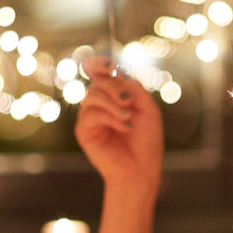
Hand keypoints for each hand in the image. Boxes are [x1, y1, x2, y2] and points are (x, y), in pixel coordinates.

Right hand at [74, 55, 163, 192]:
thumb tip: (119, 75)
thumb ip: (136, 90)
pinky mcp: (83, 130)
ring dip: (113, 104)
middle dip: (114, 87)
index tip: (109, 63)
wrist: (141, 169)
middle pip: (98, 81)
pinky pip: (91, 114)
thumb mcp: (149, 110)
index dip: (100, 63)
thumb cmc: (147, 142)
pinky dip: (110, 117)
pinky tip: (125, 127)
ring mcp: (90, 116)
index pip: (100, 73)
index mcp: (114, 96)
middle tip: (129, 102)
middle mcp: (100, 104)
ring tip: (128, 117)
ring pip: (93, 95)